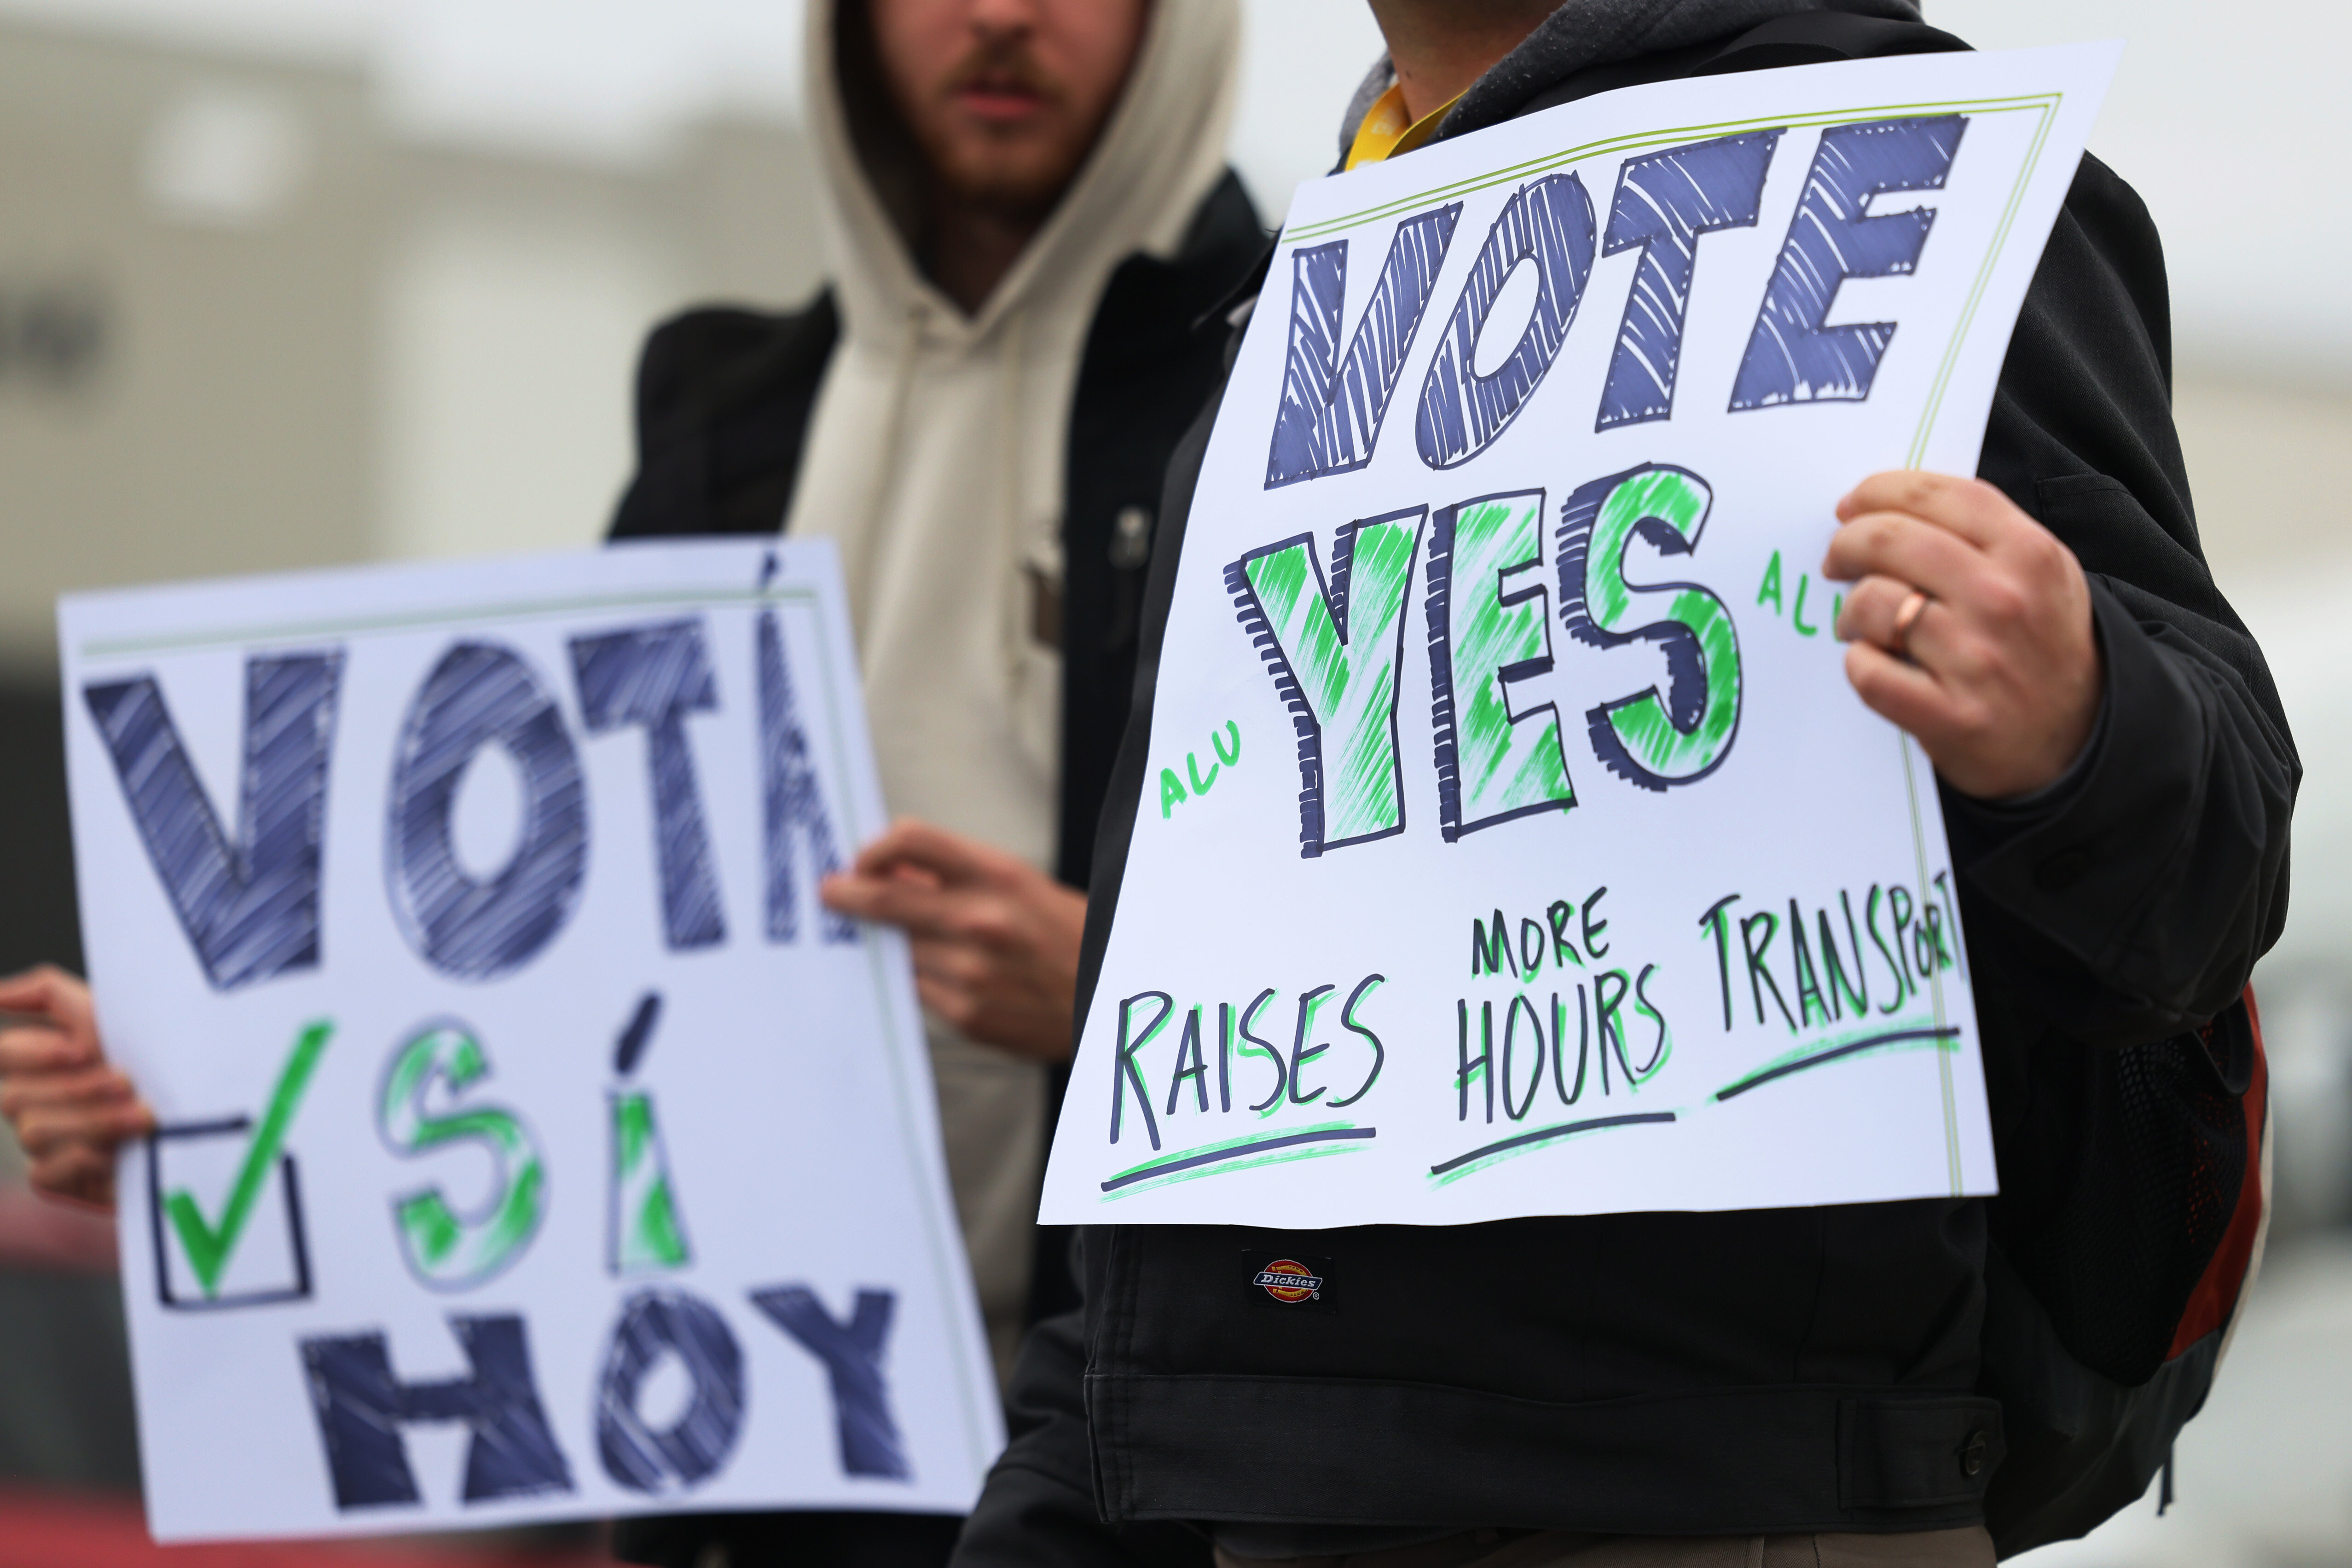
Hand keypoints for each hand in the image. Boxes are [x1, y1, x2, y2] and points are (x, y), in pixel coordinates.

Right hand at [0, 966, 150, 1209]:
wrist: (211, 1120)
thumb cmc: (166, 1062)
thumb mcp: (117, 1021)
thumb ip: (53, 996)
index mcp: (47, 1059)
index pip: (4, 1052)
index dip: (33, 1053)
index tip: (79, 1051)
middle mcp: (36, 1100)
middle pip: (13, 1096)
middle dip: (77, 1089)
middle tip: (129, 1083)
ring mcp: (43, 1142)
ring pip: (34, 1132)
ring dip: (93, 1122)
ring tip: (143, 1117)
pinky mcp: (57, 1180)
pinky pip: (48, 1172)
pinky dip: (88, 1160)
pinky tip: (121, 1154)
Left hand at [820, 820, 1087, 1062]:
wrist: (1114, 1000)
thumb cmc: (1070, 936)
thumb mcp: (1022, 886)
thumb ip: (957, 875)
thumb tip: (894, 867)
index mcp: (999, 876)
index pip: (911, 841)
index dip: (874, 848)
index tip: (862, 860)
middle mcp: (980, 921)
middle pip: (884, 898)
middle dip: (845, 894)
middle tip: (829, 892)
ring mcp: (970, 972)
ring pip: (896, 948)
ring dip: (883, 939)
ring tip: (887, 933)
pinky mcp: (966, 1015)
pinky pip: (916, 988)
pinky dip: (915, 976)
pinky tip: (934, 970)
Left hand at [1824, 471, 2101, 799]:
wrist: (2079, 739)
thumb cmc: (2041, 644)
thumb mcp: (2040, 572)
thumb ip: (1978, 533)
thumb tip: (1885, 507)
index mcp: (2028, 552)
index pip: (1934, 494)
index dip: (1878, 491)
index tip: (1850, 506)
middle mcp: (2004, 599)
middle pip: (1890, 539)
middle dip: (1846, 543)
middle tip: (1836, 559)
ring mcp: (1976, 659)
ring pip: (1872, 602)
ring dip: (1849, 611)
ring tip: (1859, 623)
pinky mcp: (1949, 716)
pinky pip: (1867, 671)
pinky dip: (1859, 664)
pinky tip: (1874, 663)